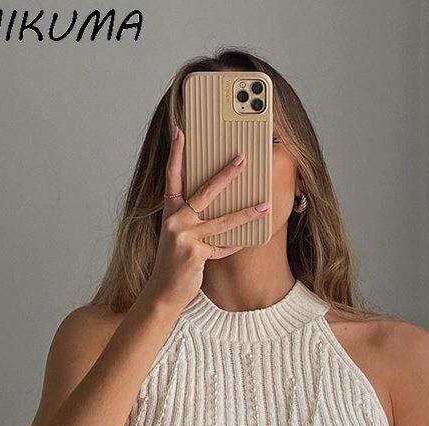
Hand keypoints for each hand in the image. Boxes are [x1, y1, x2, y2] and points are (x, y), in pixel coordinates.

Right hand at [145, 126, 270, 310]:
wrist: (164, 291)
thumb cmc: (175, 261)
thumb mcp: (179, 234)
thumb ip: (194, 218)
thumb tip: (222, 202)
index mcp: (170, 211)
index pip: (172, 176)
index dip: (176, 154)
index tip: (180, 131)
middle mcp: (175, 220)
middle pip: (205, 191)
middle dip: (226, 174)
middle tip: (243, 159)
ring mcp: (184, 236)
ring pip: (222, 220)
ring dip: (247, 213)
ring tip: (265, 205)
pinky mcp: (194, 253)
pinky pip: (223, 246)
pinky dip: (235, 245)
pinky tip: (247, 241)